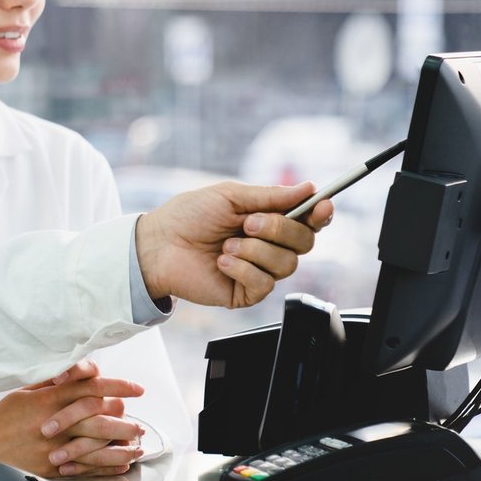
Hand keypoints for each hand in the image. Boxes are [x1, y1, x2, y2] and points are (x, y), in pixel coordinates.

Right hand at [0, 359, 145, 479]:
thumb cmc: (1, 418)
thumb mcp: (23, 392)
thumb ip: (51, 382)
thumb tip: (76, 371)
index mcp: (47, 399)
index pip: (88, 387)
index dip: (116, 385)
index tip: (135, 388)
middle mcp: (53, 422)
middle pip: (97, 417)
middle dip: (123, 418)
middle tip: (138, 420)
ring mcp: (52, 447)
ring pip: (95, 445)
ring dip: (120, 445)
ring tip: (137, 444)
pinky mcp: (50, 467)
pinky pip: (84, 468)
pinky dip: (106, 467)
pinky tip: (121, 465)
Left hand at [134, 181, 332, 308]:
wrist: (158, 244)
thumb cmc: (189, 216)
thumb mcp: (230, 196)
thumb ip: (270, 196)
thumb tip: (308, 188)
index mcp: (269, 219)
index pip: (308, 220)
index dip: (320, 214)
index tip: (322, 205)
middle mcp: (269, 245)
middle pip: (305, 242)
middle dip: (280, 230)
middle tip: (249, 223)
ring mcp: (259, 270)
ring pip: (286, 264)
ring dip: (255, 250)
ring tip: (227, 244)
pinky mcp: (246, 292)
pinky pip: (264, 284)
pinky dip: (243, 269)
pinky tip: (222, 262)